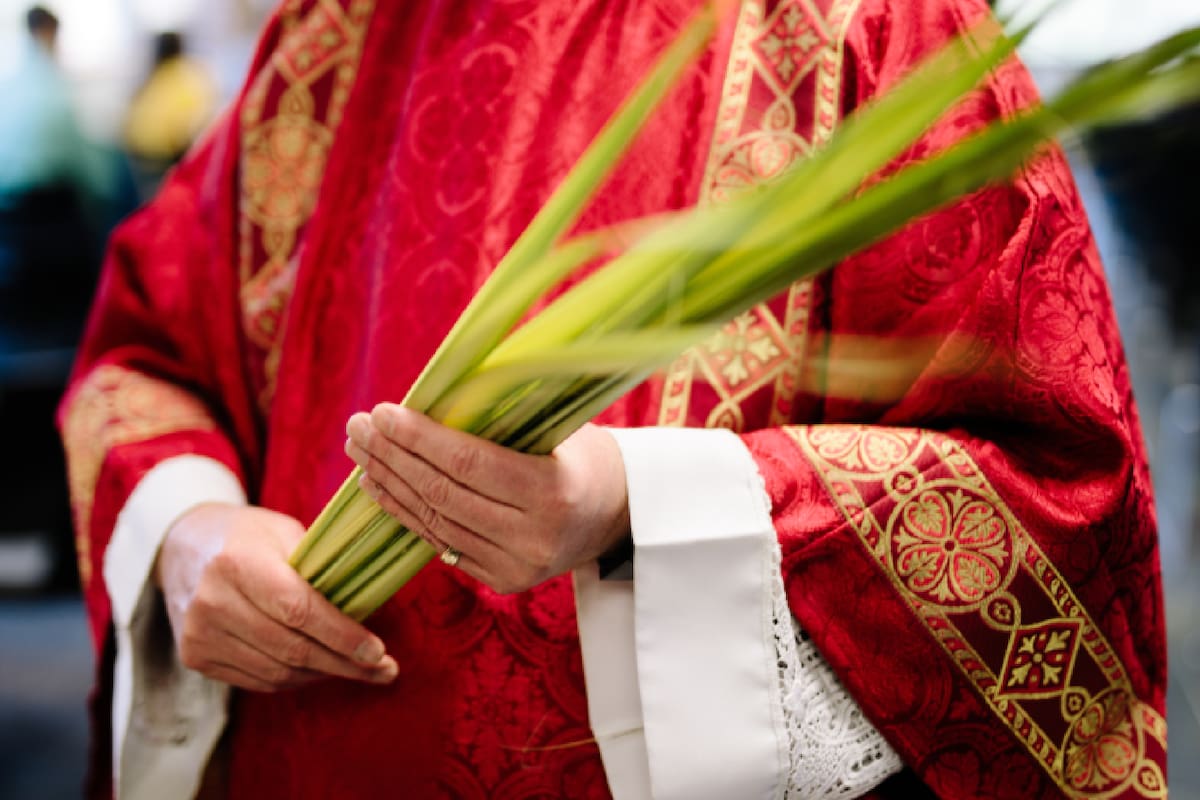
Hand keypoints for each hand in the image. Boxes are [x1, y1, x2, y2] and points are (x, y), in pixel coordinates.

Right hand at [155, 503, 398, 691]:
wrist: (182, 546)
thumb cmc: (248, 536)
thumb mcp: (284, 532)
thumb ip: (319, 567)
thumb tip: (368, 607)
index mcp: (238, 562)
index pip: (298, 610)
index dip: (342, 635)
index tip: (378, 652)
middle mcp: (213, 602)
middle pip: (291, 648)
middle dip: (345, 664)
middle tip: (384, 670)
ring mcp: (200, 634)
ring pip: (278, 672)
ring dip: (324, 674)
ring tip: (358, 669)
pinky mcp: (196, 657)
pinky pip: (258, 680)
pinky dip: (295, 678)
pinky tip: (320, 669)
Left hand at [345, 404, 629, 593]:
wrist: (619, 515)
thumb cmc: (585, 455)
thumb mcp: (560, 428)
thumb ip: (505, 418)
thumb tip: (434, 393)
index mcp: (553, 493)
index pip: (470, 464)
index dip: (421, 439)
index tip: (383, 412)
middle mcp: (533, 538)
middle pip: (443, 495)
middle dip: (393, 457)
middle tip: (358, 426)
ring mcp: (515, 566)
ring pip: (434, 522)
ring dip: (390, 484)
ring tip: (360, 451)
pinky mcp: (501, 581)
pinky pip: (440, 542)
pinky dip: (404, 513)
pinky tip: (378, 485)